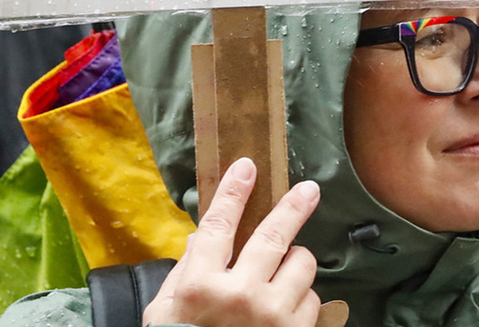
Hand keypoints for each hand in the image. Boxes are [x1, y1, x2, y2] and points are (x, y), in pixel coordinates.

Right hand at [144, 158, 323, 326]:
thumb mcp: (166, 312)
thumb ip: (185, 273)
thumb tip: (203, 237)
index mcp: (199, 285)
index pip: (218, 224)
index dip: (234, 191)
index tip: (247, 166)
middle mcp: (238, 295)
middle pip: (273, 236)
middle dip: (293, 207)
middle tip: (308, 191)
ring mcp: (272, 316)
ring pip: (301, 265)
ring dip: (294, 265)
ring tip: (278, 278)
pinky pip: (313, 300)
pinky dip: (301, 300)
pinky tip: (284, 310)